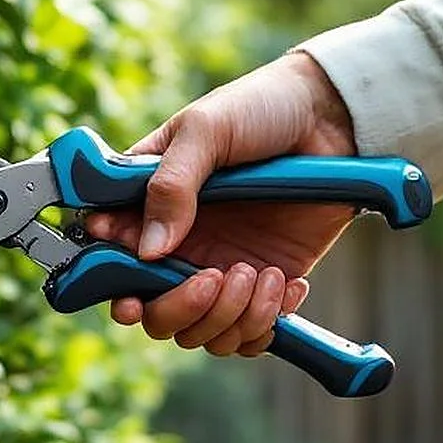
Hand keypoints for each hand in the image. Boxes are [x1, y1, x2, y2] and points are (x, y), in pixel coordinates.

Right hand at [82, 50, 358, 356]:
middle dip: (178, 307)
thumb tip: (148, 249)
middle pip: (153, 312)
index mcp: (148, 205)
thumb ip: (171, 185)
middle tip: (210, 277)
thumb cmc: (258, 109)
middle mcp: (178, 245)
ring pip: (201, 331)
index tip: (133, 285)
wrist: (331, 118)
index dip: (113, 279)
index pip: (110, 257)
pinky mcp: (264, 284)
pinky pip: (249, 333)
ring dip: (227, 315)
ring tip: (257, 272)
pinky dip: (266, 322)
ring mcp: (219, 268)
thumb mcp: (205, 131)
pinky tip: (286, 282)